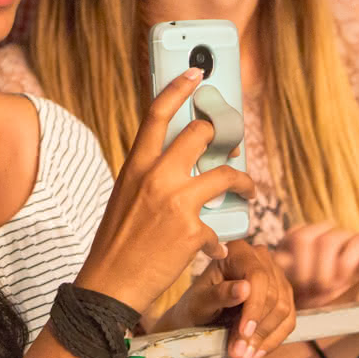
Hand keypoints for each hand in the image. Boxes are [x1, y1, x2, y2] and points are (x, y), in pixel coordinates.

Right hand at [75, 69, 259, 312]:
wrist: (110, 285)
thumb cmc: (117, 242)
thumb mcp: (126, 196)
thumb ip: (150, 175)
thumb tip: (181, 165)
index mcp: (135, 165)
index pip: (157, 113)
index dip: (179, 87)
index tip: (197, 72)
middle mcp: (156, 177)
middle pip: (200, 134)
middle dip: (220, 137)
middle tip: (229, 147)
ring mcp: (176, 202)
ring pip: (225, 173)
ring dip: (244, 180)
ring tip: (248, 189)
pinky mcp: (193, 231)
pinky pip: (219, 227)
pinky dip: (217, 240)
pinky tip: (213, 249)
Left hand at [157, 241, 295, 357]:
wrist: (199, 318)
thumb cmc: (195, 304)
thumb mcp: (199, 301)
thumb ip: (219, 294)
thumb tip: (245, 288)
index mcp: (238, 251)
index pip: (258, 277)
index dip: (254, 306)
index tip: (244, 332)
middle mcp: (261, 258)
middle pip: (274, 295)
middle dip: (257, 329)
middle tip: (239, 352)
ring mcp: (275, 276)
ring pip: (284, 310)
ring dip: (264, 338)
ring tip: (244, 355)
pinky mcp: (283, 297)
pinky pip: (288, 321)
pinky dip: (273, 340)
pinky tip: (256, 352)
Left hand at [274, 223, 358, 308]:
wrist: (354, 311)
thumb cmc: (319, 301)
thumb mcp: (296, 290)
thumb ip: (284, 273)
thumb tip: (273, 262)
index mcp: (298, 238)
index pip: (288, 238)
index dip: (290, 267)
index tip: (296, 290)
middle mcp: (321, 231)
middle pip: (302, 237)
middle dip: (304, 271)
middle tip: (311, 291)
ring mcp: (344, 235)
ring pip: (327, 241)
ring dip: (325, 272)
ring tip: (327, 290)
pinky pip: (357, 241)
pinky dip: (346, 265)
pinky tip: (344, 281)